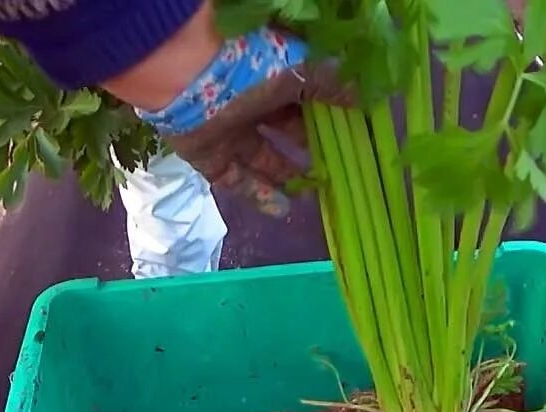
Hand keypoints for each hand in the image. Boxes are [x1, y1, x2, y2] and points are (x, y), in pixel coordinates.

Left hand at [137, 28, 352, 216]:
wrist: (185, 76)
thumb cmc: (250, 67)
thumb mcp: (301, 70)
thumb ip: (331, 84)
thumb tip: (360, 100)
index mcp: (271, 74)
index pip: (304, 98)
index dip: (326, 118)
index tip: (349, 141)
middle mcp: (250, 101)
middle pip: (285, 130)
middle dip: (309, 150)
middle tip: (335, 171)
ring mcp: (227, 130)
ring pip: (261, 158)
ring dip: (286, 176)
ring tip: (314, 195)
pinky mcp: (207, 155)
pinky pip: (235, 180)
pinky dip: (257, 195)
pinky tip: (283, 210)